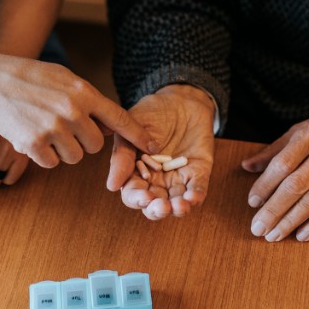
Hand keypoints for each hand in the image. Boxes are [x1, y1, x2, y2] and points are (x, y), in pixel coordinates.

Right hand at [0, 53, 154, 168]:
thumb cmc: (32, 78)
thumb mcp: (66, 79)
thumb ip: (89, 99)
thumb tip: (111, 125)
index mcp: (83, 92)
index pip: (119, 118)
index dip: (137, 134)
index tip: (153, 146)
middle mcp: (73, 111)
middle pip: (95, 145)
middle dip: (83, 141)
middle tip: (64, 127)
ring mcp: (54, 128)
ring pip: (74, 157)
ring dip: (62, 149)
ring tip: (45, 129)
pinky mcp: (34, 144)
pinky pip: (52, 163)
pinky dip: (44, 155)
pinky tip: (32, 136)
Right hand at [107, 85, 215, 219]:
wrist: (181, 99)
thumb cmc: (151, 112)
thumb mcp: (132, 129)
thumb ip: (123, 156)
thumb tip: (111, 186)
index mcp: (135, 172)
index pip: (133, 194)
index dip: (137, 199)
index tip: (144, 197)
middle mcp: (155, 181)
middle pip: (154, 205)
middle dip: (158, 210)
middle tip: (163, 206)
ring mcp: (177, 178)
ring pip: (176, 203)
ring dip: (178, 209)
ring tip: (180, 206)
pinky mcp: (197, 172)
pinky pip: (197, 189)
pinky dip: (196, 196)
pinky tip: (193, 198)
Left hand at [241, 106, 308, 241]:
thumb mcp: (304, 128)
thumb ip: (275, 149)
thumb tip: (247, 166)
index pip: (283, 163)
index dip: (265, 185)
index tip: (252, 202)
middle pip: (296, 185)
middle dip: (274, 210)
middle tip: (258, 228)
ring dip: (291, 221)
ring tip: (274, 235)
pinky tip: (302, 235)